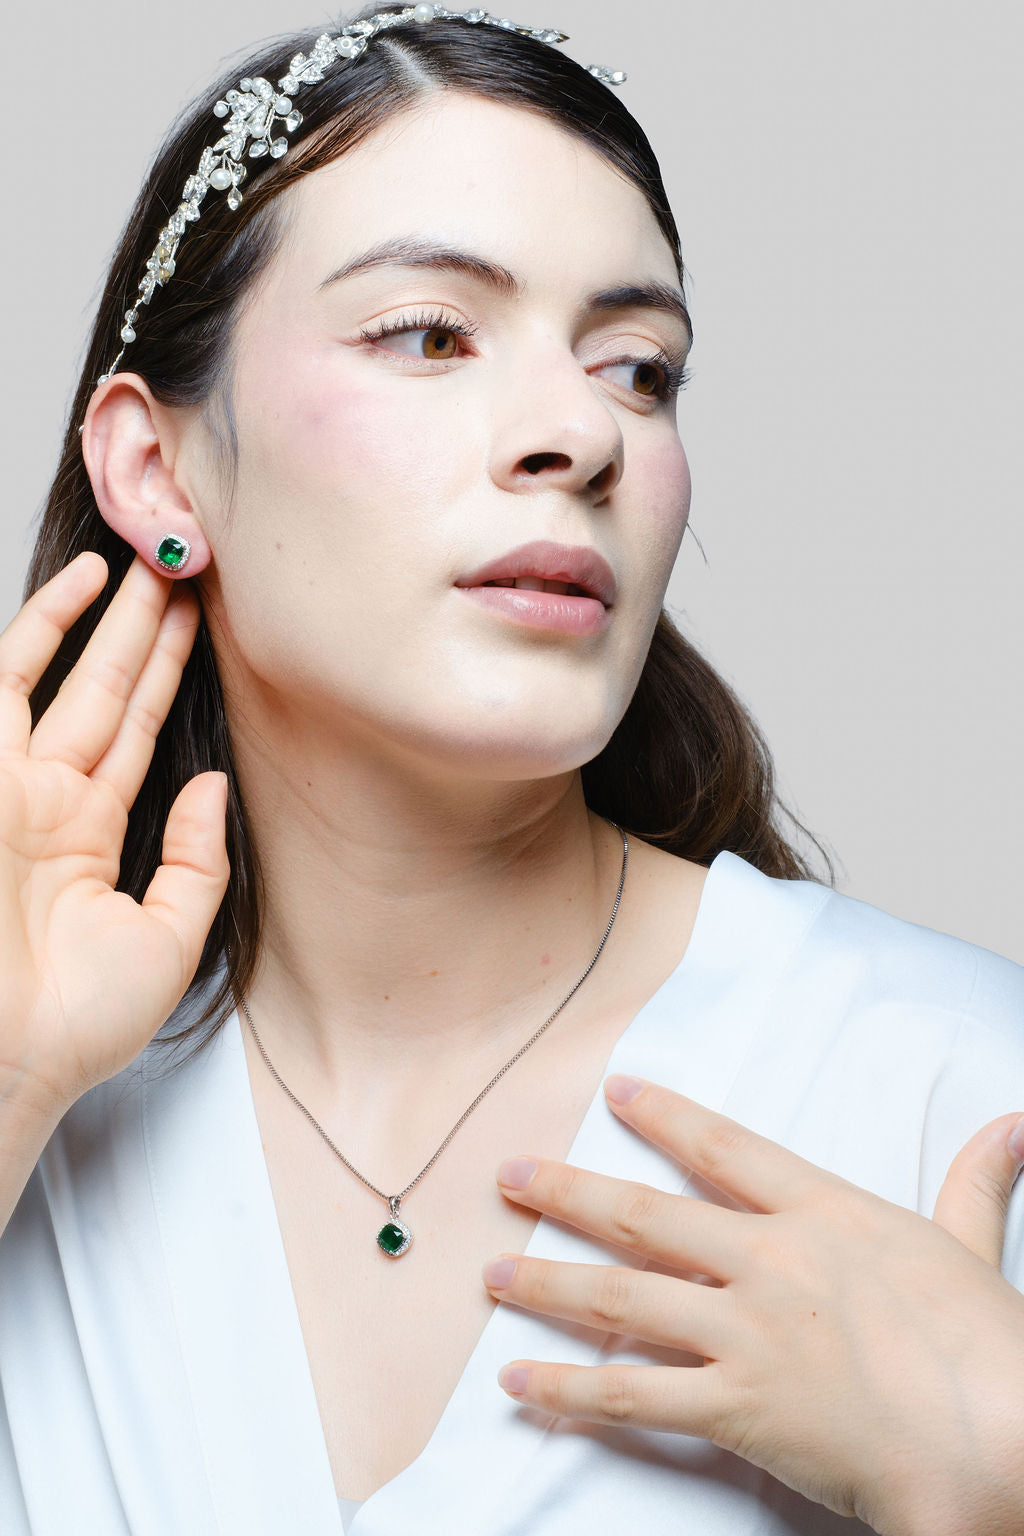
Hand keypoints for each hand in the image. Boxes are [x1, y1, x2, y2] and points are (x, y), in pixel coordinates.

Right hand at [0, 552, 229, 1118]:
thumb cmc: (71, 1023)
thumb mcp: (164, 941)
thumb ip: (195, 862)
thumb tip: (213, 786)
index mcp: (88, 838)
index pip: (137, 737)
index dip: (170, 680)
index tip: (206, 629)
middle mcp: (48, 800)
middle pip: (108, 694)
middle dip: (146, 633)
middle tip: (188, 571)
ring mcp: (9, 783)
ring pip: (66, 676)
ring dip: (109, 620)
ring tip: (154, 564)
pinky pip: (8, 683)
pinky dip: (42, 628)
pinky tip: (82, 582)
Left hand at [482, 1075, 1023, 1535]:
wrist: (996, 1436)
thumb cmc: (988, 1348)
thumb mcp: (974, 1248)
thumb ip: (973, 1182)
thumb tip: (1012, 1126)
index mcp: (824, 1213)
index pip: (725, 1148)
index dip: (665, 1118)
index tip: (617, 1093)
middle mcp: (770, 1260)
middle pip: (647, 1214)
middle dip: (569, 1191)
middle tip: (510, 1176)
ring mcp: (747, 1331)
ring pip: (624, 1296)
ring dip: (550, 1281)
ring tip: (494, 1270)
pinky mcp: (738, 1406)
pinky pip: (635, 1393)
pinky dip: (571, 1388)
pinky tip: (523, 1381)